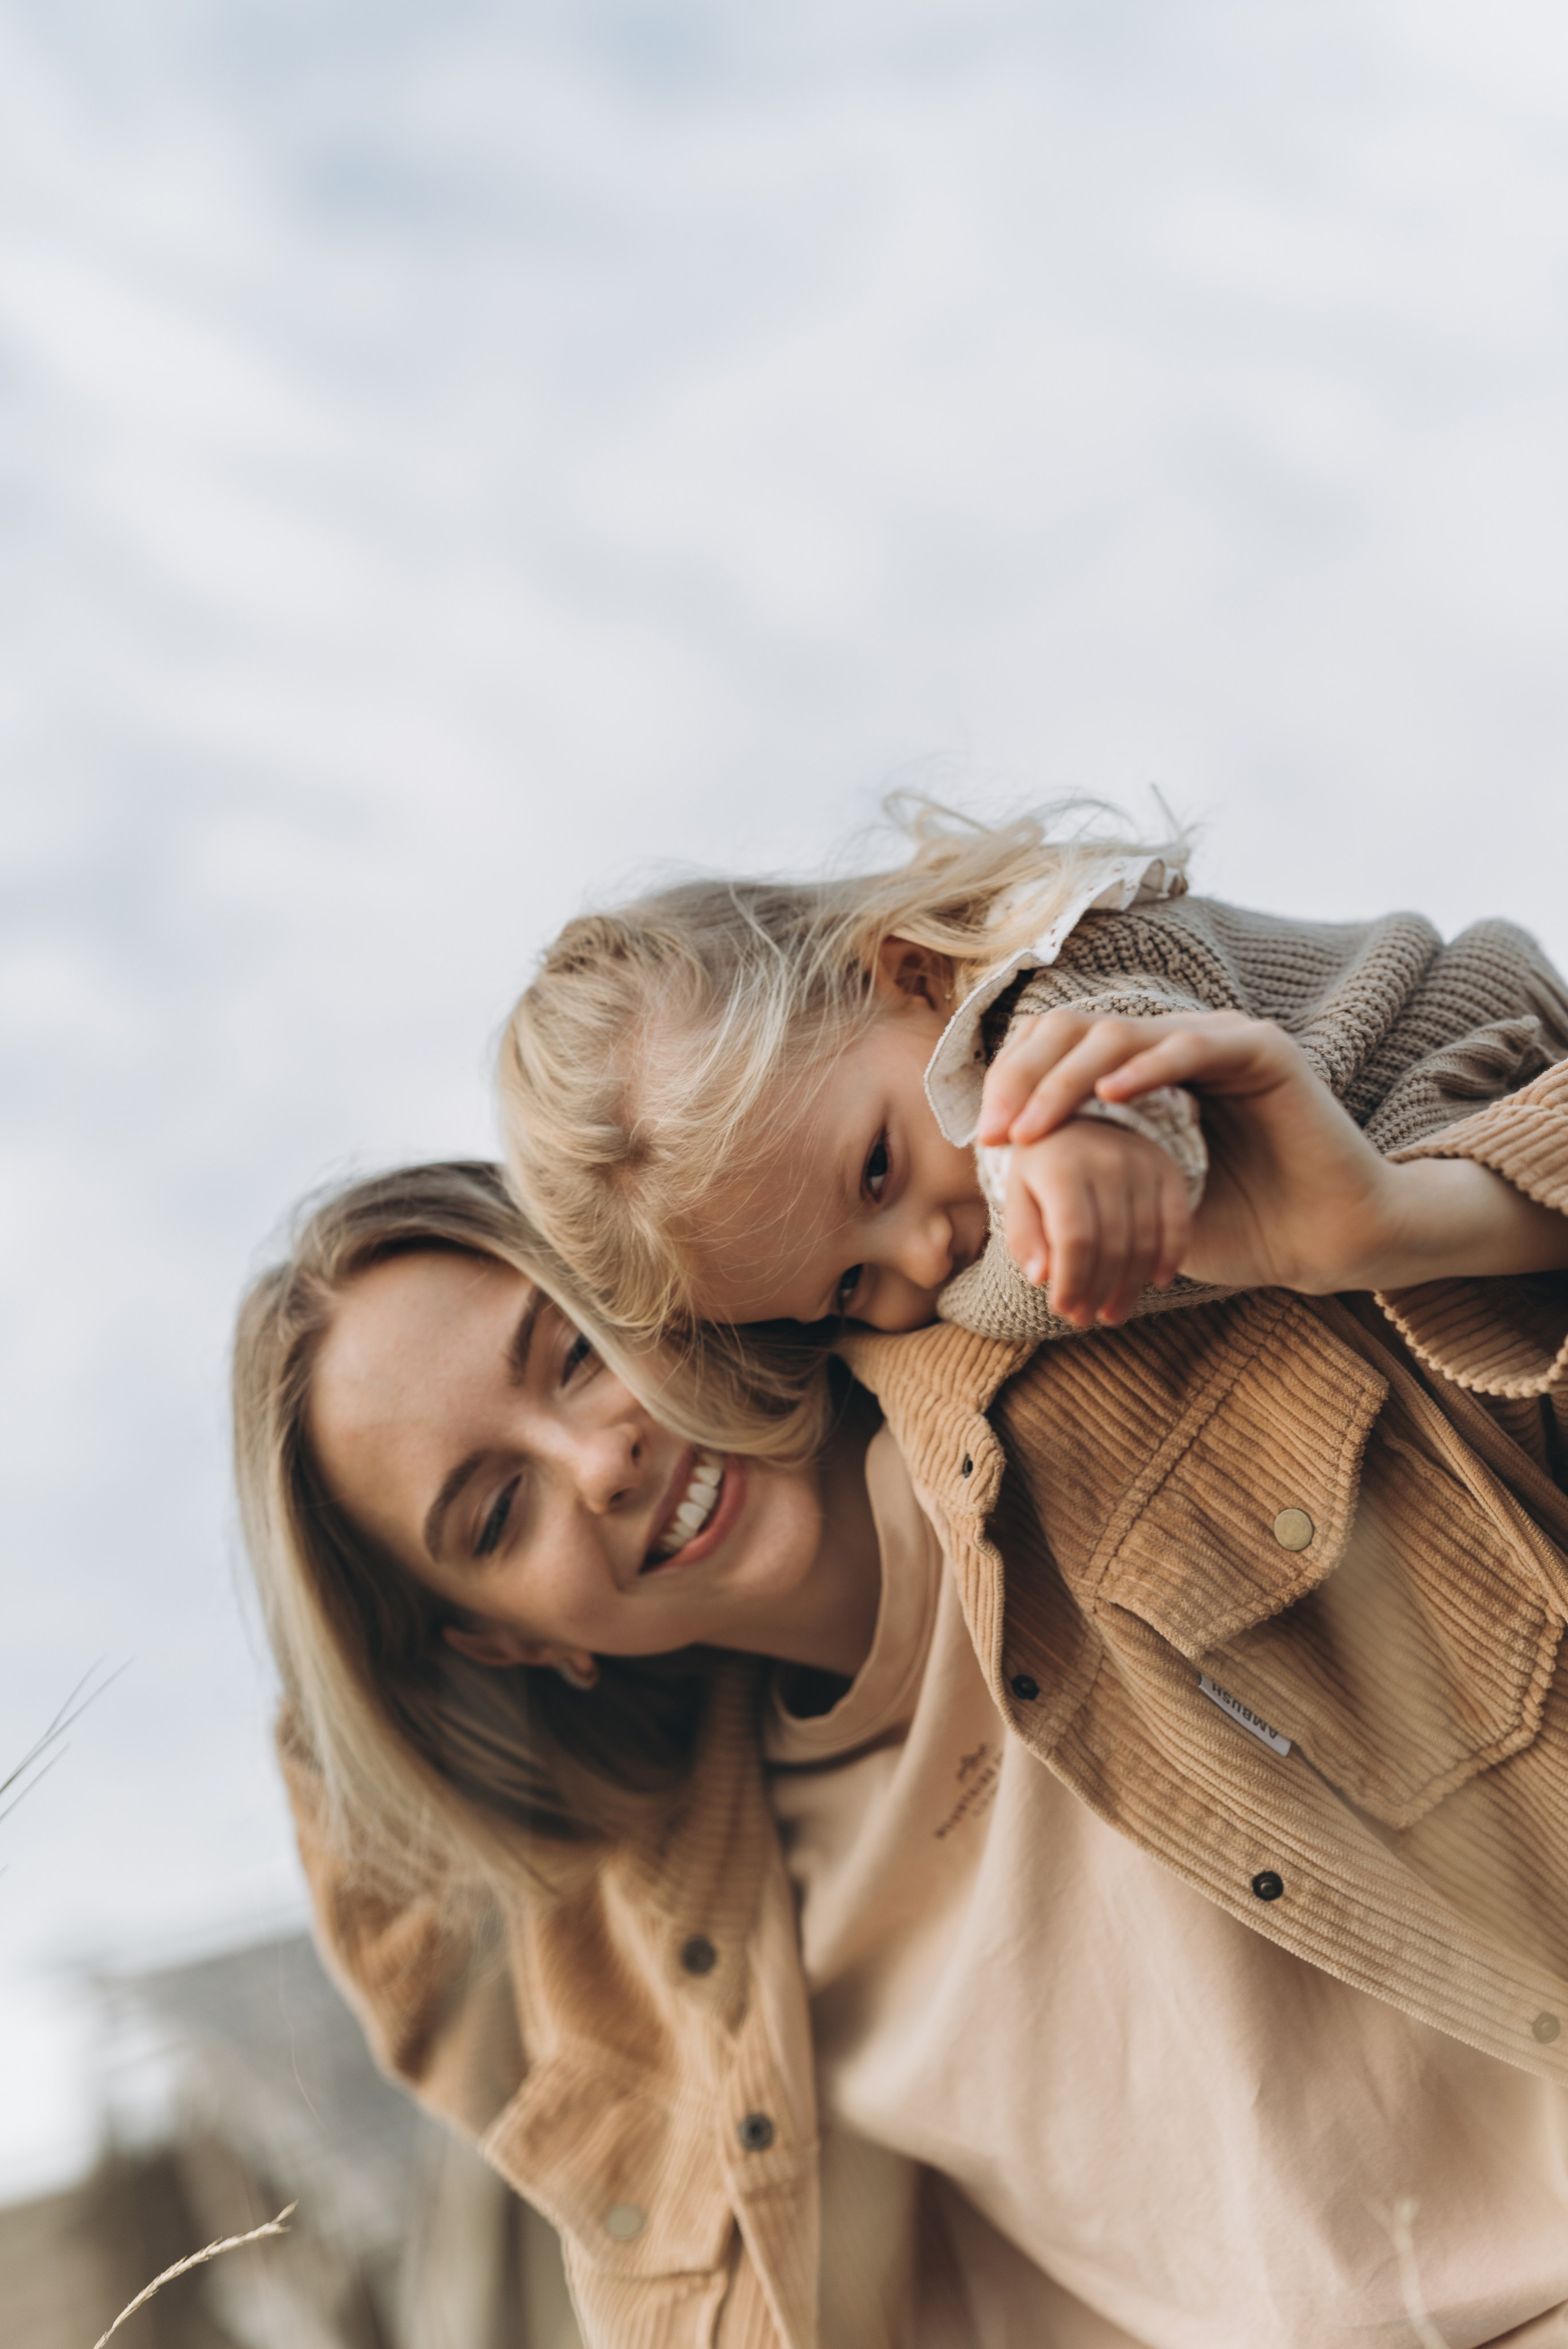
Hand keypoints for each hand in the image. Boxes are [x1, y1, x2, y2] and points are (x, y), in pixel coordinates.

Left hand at [985, 1008, 1567, 1293]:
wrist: (1326, 1245)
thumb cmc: (1245, 1229)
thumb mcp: (1142, 1203)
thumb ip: (1091, 1181)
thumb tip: (1014, 1191)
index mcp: (1154, 1073)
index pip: (1066, 1049)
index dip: (1020, 1083)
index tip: (989, 1138)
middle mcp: (1183, 1045)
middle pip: (1081, 1029)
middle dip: (1027, 1076)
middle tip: (997, 1131)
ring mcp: (1223, 1040)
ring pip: (1122, 1034)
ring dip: (1066, 1077)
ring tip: (1033, 1125)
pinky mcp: (1263, 1051)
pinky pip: (1191, 1045)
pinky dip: (1145, 1067)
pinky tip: (1108, 1096)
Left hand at [1004, 1120, 1191, 1327]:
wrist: (1076, 1115)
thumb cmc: (1040, 1166)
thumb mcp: (1016, 1193)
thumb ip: (1024, 1236)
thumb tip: (1041, 1279)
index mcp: (1062, 1167)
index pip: (1075, 1240)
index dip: (1071, 1282)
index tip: (1062, 1309)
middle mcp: (1108, 1161)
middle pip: (1112, 1246)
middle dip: (1098, 1291)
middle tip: (1086, 1319)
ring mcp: (1144, 1163)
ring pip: (1145, 1242)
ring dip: (1130, 1287)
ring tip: (1112, 1312)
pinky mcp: (1169, 1168)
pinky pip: (1178, 1223)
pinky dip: (1171, 1257)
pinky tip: (1157, 1281)